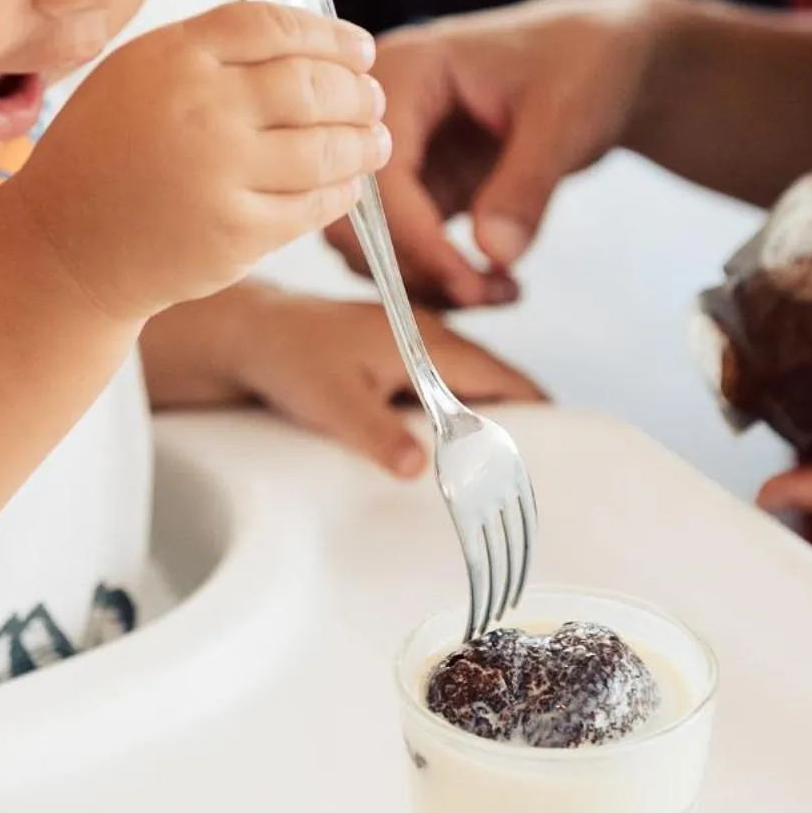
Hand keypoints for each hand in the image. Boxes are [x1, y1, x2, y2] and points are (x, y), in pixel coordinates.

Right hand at [17, 2, 388, 321]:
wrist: (63, 246)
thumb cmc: (104, 155)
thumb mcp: (136, 76)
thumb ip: (210, 52)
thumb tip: (308, 44)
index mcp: (172, 57)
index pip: (275, 26)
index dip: (330, 35)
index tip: (358, 49)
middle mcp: (200, 108)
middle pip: (312, 84)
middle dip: (356, 91)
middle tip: (371, 98)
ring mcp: (220, 173)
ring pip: (326, 146)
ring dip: (363, 141)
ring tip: (373, 140)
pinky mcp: (238, 232)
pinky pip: (314, 203)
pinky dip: (342, 190)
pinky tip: (346, 183)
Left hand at [142, 283, 543, 476]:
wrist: (247, 333)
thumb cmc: (288, 360)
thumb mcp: (332, 403)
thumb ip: (378, 435)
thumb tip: (420, 467)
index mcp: (427, 341)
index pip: (505, 377)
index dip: (538, 414)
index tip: (564, 455)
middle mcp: (430, 335)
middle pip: (495, 383)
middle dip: (517, 424)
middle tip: (533, 479)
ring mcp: (414, 343)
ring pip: (469, 386)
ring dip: (484, 422)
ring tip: (498, 473)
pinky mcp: (396, 355)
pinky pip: (443, 387)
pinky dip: (455, 416)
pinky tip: (450, 450)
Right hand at [327, 0, 673, 306]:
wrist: (602, 62)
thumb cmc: (583, 64)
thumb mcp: (564, 117)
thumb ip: (526, 184)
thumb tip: (493, 255)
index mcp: (402, 74)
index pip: (378, 169)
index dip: (413, 234)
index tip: (468, 281)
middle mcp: (379, 116)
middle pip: (354, 212)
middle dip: (410, 266)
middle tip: (482, 293)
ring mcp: (395, 156)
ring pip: (370, 242)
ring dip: (423, 280)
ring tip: (500, 291)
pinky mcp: (417, 190)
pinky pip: (402, 249)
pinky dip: (438, 278)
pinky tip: (496, 283)